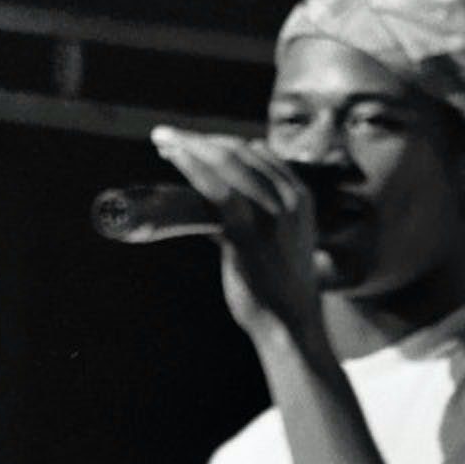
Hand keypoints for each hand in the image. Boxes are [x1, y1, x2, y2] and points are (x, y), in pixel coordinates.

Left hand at [149, 126, 326, 339]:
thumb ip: (252, 217)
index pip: (257, 153)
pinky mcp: (248, 233)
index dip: (220, 142)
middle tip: (167, 138)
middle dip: (199, 140)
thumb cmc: (277, 288)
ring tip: (164, 142)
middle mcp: (288, 199)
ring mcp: (269, 214)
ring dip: (190, 145)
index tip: (192, 142)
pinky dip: (192, 165)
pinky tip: (174, 156)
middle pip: (238, 152)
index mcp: (300, 197)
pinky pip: (216, 188)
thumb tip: (208, 205)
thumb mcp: (279, 241)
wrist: (290, 325)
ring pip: (226, 162)